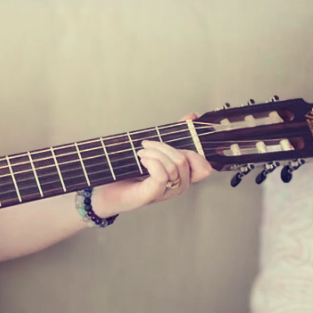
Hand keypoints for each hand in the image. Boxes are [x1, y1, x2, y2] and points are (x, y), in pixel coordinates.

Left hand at [90, 115, 212, 218]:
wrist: (108, 191)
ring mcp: (167, 192)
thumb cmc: (130, 171)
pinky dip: (152, 162)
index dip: (195, 150)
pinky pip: (162, 175)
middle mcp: (179, 186)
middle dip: (164, 146)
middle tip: (146, 145)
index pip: (204, 168)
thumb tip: (191, 117)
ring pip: (174, 165)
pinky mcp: (153, 194)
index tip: (178, 136)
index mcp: (182, 176)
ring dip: (155, 152)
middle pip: (185, 160)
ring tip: (141, 153)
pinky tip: (142, 160)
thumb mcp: (155, 150)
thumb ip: (175, 135)